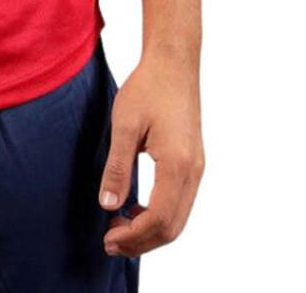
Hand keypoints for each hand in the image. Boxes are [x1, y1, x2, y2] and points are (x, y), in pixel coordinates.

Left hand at [97, 49, 204, 257]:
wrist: (173, 63)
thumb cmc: (148, 88)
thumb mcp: (124, 124)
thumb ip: (117, 167)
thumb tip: (108, 206)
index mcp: (177, 165)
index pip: (158, 220)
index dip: (133, 237)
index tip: (107, 239)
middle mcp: (193, 172)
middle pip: (172, 228)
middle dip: (141, 242)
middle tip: (109, 242)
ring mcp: (197, 169)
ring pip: (178, 219)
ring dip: (150, 231)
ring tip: (118, 228)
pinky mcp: (194, 163)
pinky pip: (180, 203)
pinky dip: (159, 216)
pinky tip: (134, 209)